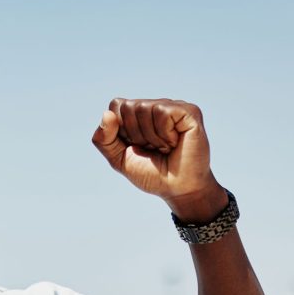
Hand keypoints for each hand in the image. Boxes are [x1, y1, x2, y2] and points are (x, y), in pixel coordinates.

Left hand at [92, 98, 225, 221]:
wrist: (177, 190)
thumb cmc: (151, 173)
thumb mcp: (118, 159)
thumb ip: (104, 139)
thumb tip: (107, 113)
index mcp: (139, 113)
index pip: (116, 105)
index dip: (120, 130)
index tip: (135, 146)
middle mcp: (156, 106)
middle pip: (128, 106)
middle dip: (135, 135)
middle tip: (152, 149)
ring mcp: (173, 106)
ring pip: (145, 108)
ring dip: (151, 137)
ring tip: (165, 147)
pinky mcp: (189, 111)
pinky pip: (163, 113)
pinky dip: (164, 135)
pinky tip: (175, 143)